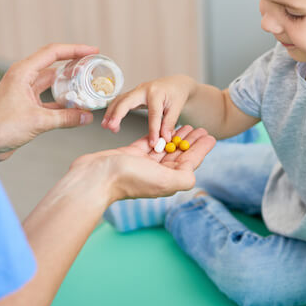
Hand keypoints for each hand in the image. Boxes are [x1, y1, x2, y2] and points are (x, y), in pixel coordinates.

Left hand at [0, 44, 99, 161]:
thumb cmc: (0, 128)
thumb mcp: (38, 121)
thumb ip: (66, 118)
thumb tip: (87, 117)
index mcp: (22, 72)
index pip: (53, 52)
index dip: (75, 49)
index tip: (93, 51)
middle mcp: (23, 78)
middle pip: (54, 65)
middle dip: (75, 65)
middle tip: (93, 68)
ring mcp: (24, 91)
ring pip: (53, 83)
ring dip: (69, 85)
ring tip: (87, 86)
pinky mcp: (27, 105)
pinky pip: (50, 99)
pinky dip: (63, 102)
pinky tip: (76, 107)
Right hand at [66, 125, 215, 206]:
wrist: (95, 178)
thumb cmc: (128, 179)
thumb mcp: (163, 180)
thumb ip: (183, 177)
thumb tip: (192, 173)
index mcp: (168, 179)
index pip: (190, 162)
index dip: (201, 149)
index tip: (211, 136)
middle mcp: (158, 173)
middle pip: (179, 154)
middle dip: (191, 142)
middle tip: (201, 128)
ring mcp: (144, 164)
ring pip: (165, 148)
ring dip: (176, 137)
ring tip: (186, 125)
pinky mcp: (131, 155)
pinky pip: (149, 143)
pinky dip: (157, 135)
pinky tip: (164, 128)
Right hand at [101, 75, 195, 146]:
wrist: (175, 83)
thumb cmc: (177, 94)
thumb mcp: (177, 108)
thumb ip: (169, 123)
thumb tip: (164, 138)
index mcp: (156, 93)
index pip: (153, 114)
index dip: (152, 130)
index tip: (152, 143)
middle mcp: (144, 90)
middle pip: (126, 101)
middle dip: (117, 114)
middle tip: (111, 127)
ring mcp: (137, 91)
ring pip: (120, 100)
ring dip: (111, 112)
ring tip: (106, 126)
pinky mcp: (133, 94)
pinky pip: (120, 101)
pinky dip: (113, 110)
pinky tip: (109, 121)